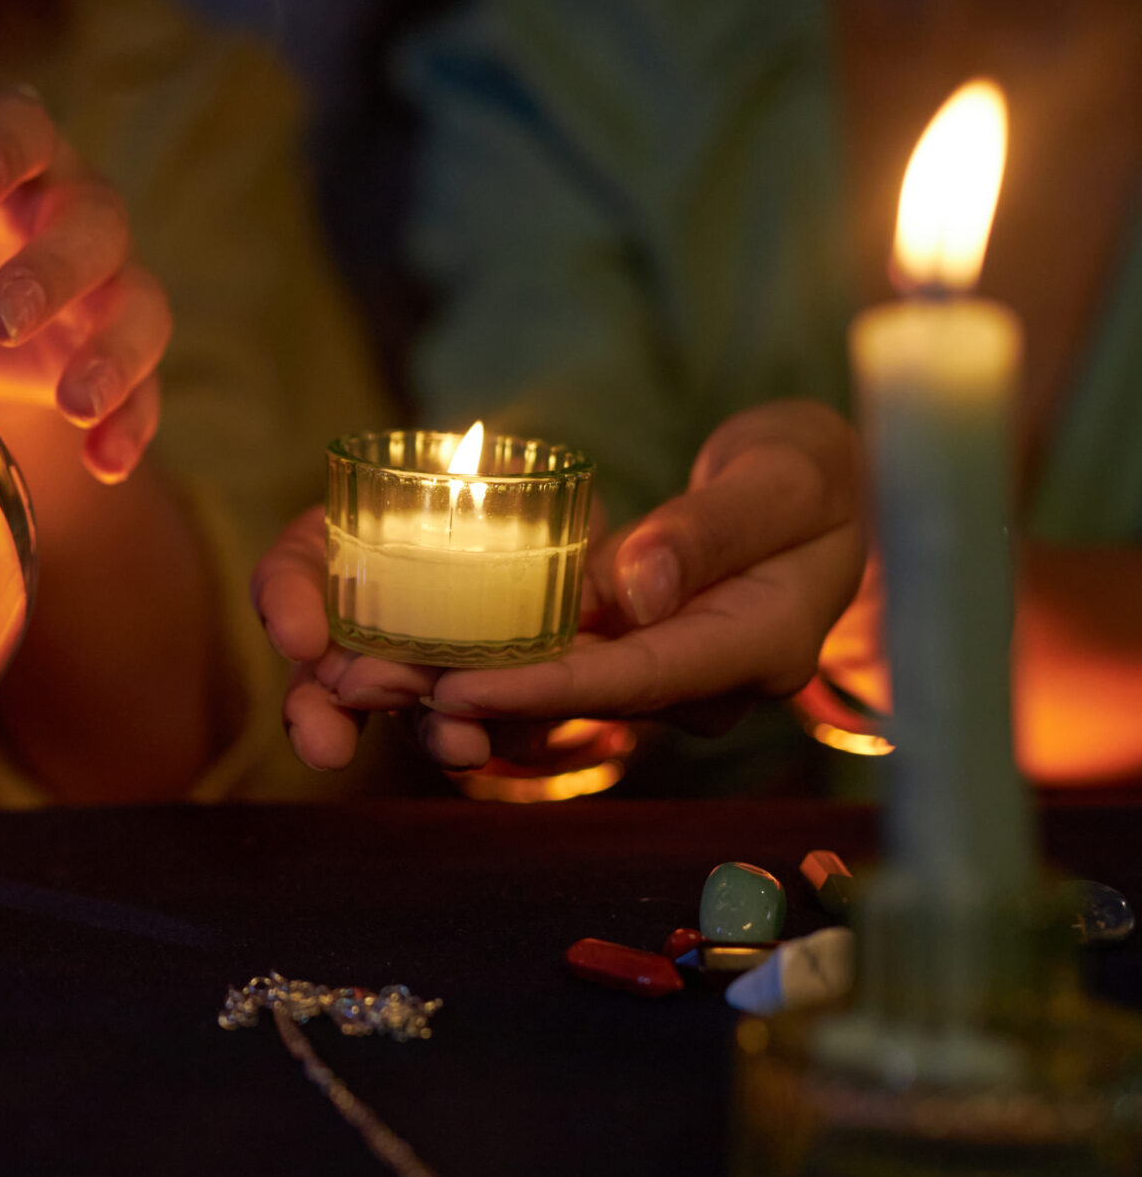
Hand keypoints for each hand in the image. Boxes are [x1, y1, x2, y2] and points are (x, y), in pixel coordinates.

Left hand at [0, 91, 167, 480]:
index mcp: (7, 140)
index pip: (20, 126)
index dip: (3, 149)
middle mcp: (71, 202)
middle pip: (94, 224)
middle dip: (56, 270)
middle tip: (1, 318)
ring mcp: (102, 279)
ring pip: (138, 305)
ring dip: (115, 352)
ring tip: (76, 402)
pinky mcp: (102, 348)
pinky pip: (141, 386)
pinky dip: (129, 423)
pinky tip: (104, 464)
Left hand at [254, 400, 866, 769]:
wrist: (831, 497)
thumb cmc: (815, 477)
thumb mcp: (784, 481)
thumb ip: (714, 531)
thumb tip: (634, 588)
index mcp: (752, 648)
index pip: (632, 679)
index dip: (540, 688)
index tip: (455, 687)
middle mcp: (698, 682)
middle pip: (569, 699)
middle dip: (466, 698)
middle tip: (360, 690)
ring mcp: (657, 671)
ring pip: (543, 690)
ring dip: (447, 687)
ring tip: (345, 680)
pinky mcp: (622, 649)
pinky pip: (541, 662)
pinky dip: (468, 658)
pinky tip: (387, 650)